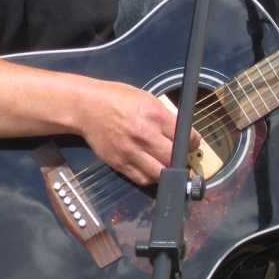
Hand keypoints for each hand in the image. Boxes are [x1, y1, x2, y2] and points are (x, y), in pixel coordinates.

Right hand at [75, 81, 199, 186]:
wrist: (86, 107)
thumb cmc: (117, 99)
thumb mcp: (146, 99)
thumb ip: (165, 117)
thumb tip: (183, 133)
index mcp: (154, 115)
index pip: (186, 137)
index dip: (192, 142)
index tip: (190, 142)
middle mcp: (144, 135)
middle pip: (175, 158)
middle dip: (181, 157)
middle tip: (178, 154)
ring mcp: (130, 152)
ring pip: (160, 174)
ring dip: (167, 170)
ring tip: (164, 162)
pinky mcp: (119, 163)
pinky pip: (142, 179)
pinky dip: (150, 176)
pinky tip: (150, 166)